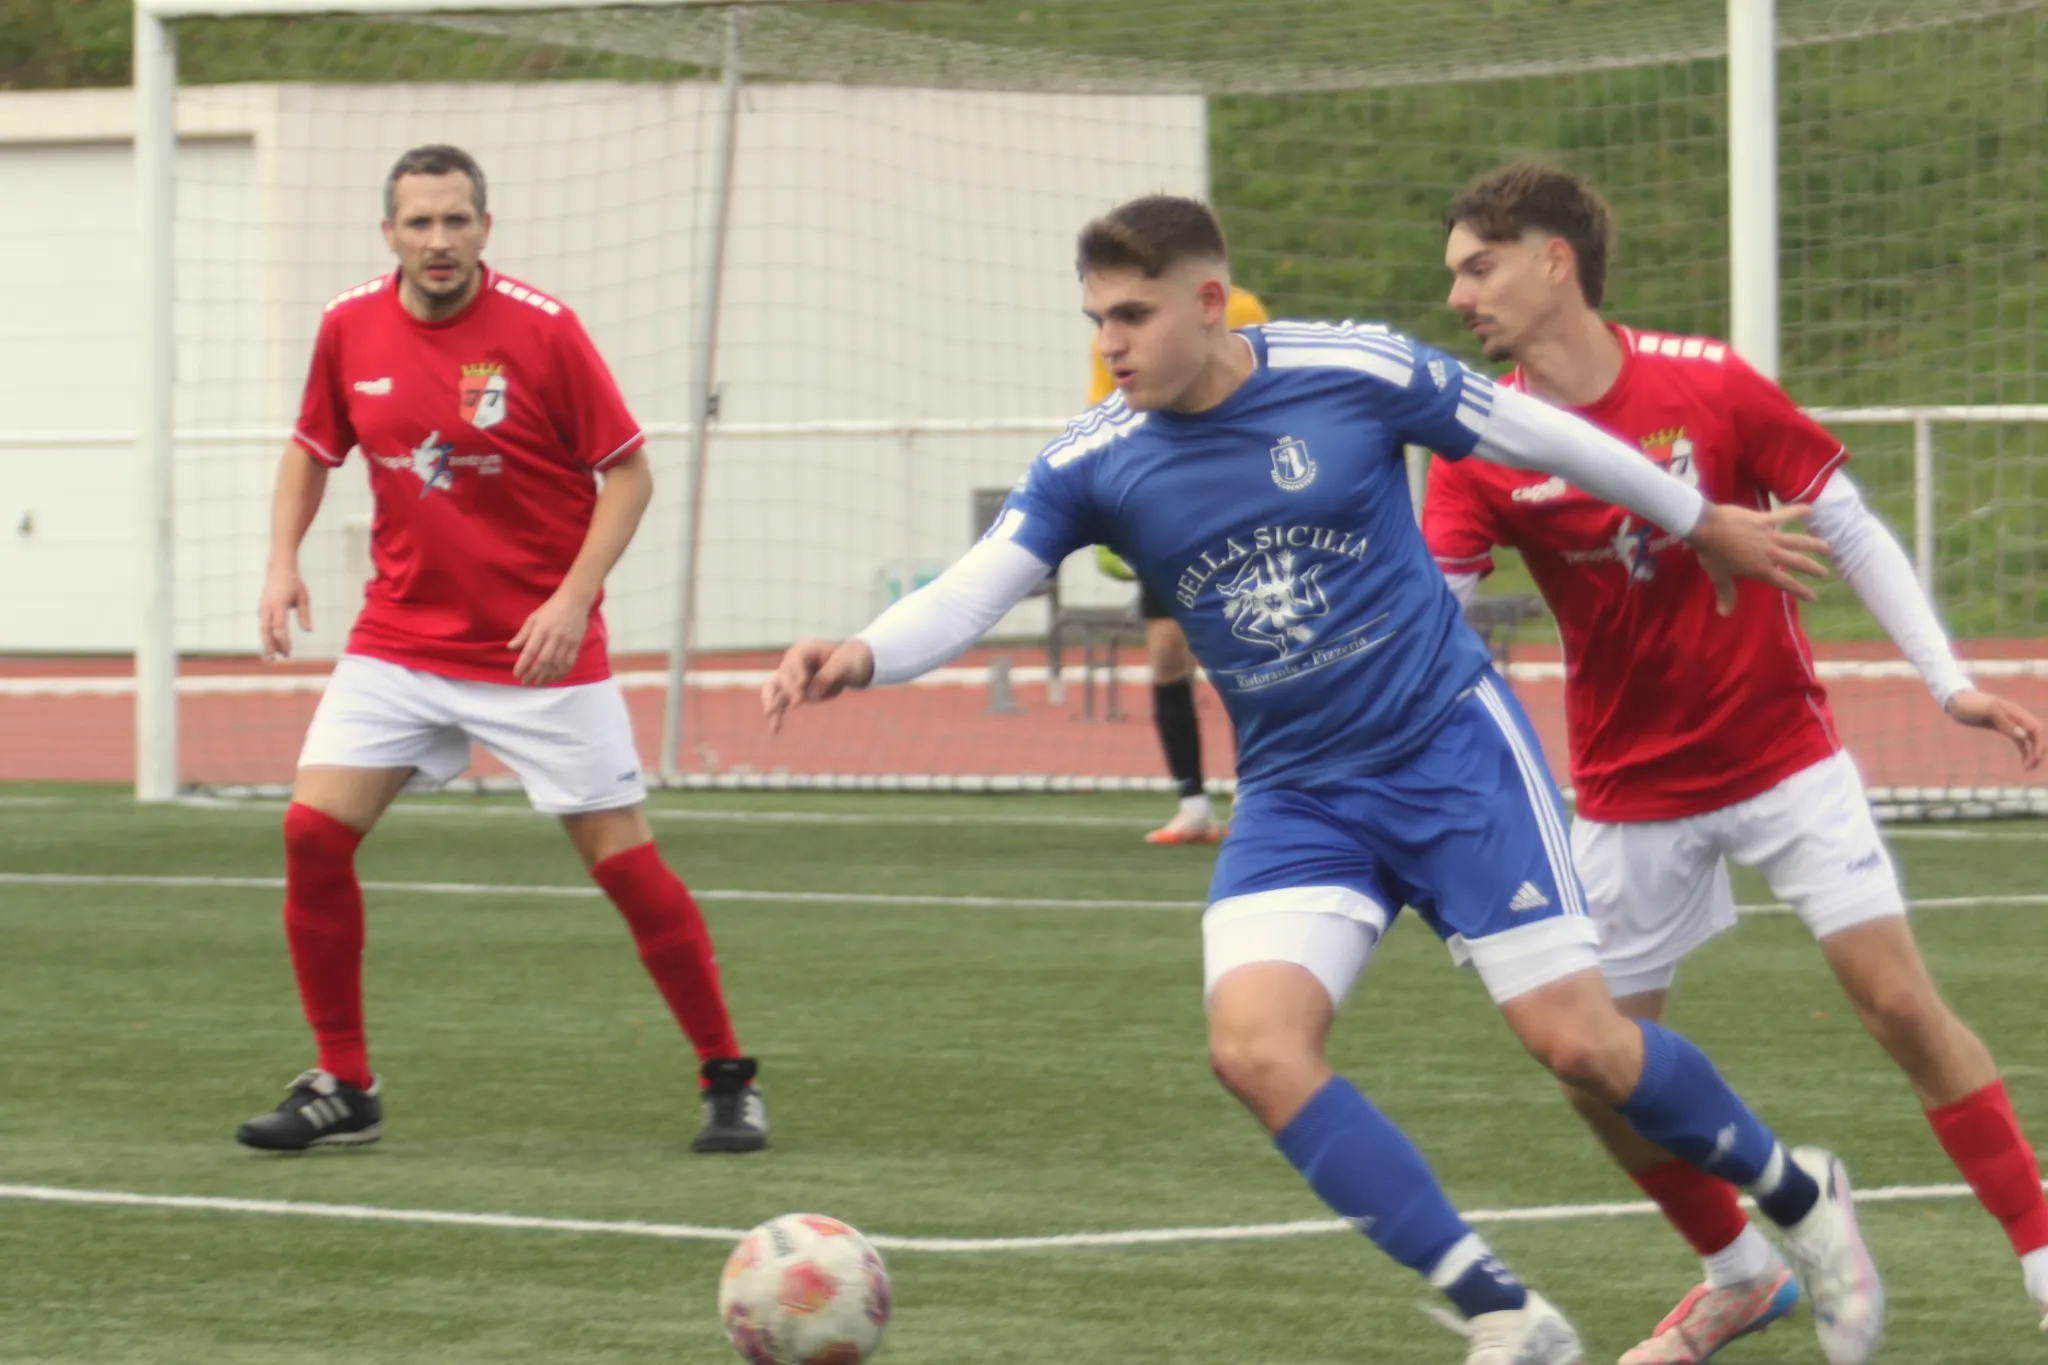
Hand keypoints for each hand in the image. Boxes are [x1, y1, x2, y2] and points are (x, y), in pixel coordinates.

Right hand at [259, 565, 310, 660]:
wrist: (279, 568)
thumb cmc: (293, 583)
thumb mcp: (303, 597)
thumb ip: (304, 614)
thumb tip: (308, 630)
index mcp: (278, 604)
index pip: (279, 627)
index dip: (283, 641)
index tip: (288, 652)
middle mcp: (267, 608)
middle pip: (266, 631)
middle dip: (269, 647)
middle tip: (273, 661)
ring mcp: (262, 608)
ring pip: (262, 630)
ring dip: (266, 644)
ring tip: (269, 658)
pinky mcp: (261, 609)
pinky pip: (263, 626)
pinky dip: (266, 637)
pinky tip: (271, 647)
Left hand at [509, 588, 592, 685]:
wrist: (575, 601)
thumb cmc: (551, 609)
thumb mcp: (533, 618)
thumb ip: (523, 635)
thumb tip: (511, 648)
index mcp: (541, 629)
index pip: (530, 651)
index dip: (523, 665)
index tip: (516, 674)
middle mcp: (554, 637)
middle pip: (543, 661)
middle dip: (533, 674)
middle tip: (526, 682)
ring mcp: (567, 642)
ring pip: (557, 665)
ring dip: (547, 677)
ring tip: (538, 683)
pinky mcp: (576, 645)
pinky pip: (569, 663)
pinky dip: (562, 673)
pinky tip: (554, 678)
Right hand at [762, 639, 874, 732]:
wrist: (849, 666)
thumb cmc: (847, 661)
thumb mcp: (843, 665)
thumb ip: (828, 675)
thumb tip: (812, 694)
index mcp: (803, 650)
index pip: (794, 663)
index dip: (796, 675)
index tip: (802, 686)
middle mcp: (792, 664)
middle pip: (780, 677)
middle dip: (783, 691)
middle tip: (794, 703)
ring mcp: (790, 680)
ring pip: (774, 692)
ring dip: (772, 706)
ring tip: (772, 721)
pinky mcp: (792, 694)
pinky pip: (781, 705)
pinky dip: (777, 716)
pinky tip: (774, 730)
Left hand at [1686, 503, 1831, 615]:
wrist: (1706, 527)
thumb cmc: (1712, 554)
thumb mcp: (1719, 577)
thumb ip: (1726, 595)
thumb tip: (1724, 614)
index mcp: (1761, 569)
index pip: (1786, 583)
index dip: (1801, 591)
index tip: (1814, 597)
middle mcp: (1770, 553)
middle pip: (1797, 562)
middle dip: (1813, 568)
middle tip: (1825, 573)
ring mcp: (1769, 535)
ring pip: (1797, 540)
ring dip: (1813, 543)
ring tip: (1827, 547)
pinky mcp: (1764, 519)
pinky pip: (1784, 514)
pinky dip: (1796, 511)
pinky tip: (1810, 509)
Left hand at [1944, 688, 2043, 769]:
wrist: (1955, 700)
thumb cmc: (1970, 703)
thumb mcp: (1986, 710)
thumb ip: (2004, 721)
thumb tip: (2023, 736)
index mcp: (2015, 712)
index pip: (2035, 729)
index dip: (2038, 745)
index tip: (2032, 759)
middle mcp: (2016, 717)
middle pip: (2036, 735)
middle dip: (2037, 751)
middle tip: (2029, 767)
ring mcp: (2010, 722)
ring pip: (2029, 739)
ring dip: (2032, 753)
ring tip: (2027, 768)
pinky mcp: (2002, 727)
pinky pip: (2019, 740)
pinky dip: (2024, 750)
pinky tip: (2023, 762)